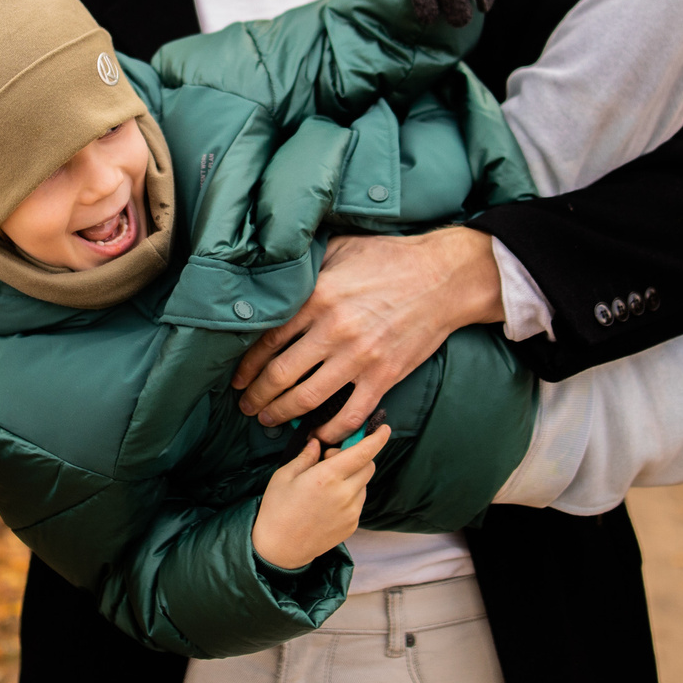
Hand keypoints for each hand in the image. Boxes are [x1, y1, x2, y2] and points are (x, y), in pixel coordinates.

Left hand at [232, 227, 504, 442]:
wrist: (444, 277)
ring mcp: (359, 357)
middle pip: (280, 374)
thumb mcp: (342, 247)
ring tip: (268, 420)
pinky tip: (317, 435)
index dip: (247, 364)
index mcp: (318, 296)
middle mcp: (333, 329)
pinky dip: (330, 431)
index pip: (268, 339)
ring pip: (307, 398)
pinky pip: (350, 414)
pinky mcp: (384, 376)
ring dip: (282, 414)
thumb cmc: (391, 257)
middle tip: (246, 406)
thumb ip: (308, 265)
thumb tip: (276, 274)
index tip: (238, 378)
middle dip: (257, 396)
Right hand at [251, 427, 390, 569]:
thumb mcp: (284, 476)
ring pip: (364, 484)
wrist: (279, 550)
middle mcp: (344, 494)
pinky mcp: (352, 525)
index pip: (363, 453)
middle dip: (358, 456)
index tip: (384, 428)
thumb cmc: (277, 510)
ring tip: (327, 484)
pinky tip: (328, 501)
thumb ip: (306, 456)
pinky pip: (359, 501)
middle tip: (331, 459)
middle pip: (368, 466)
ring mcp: (351, 512)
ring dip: (353, 476)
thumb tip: (317, 443)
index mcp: (327, 477)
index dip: (377, 438)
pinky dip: (350, 494)